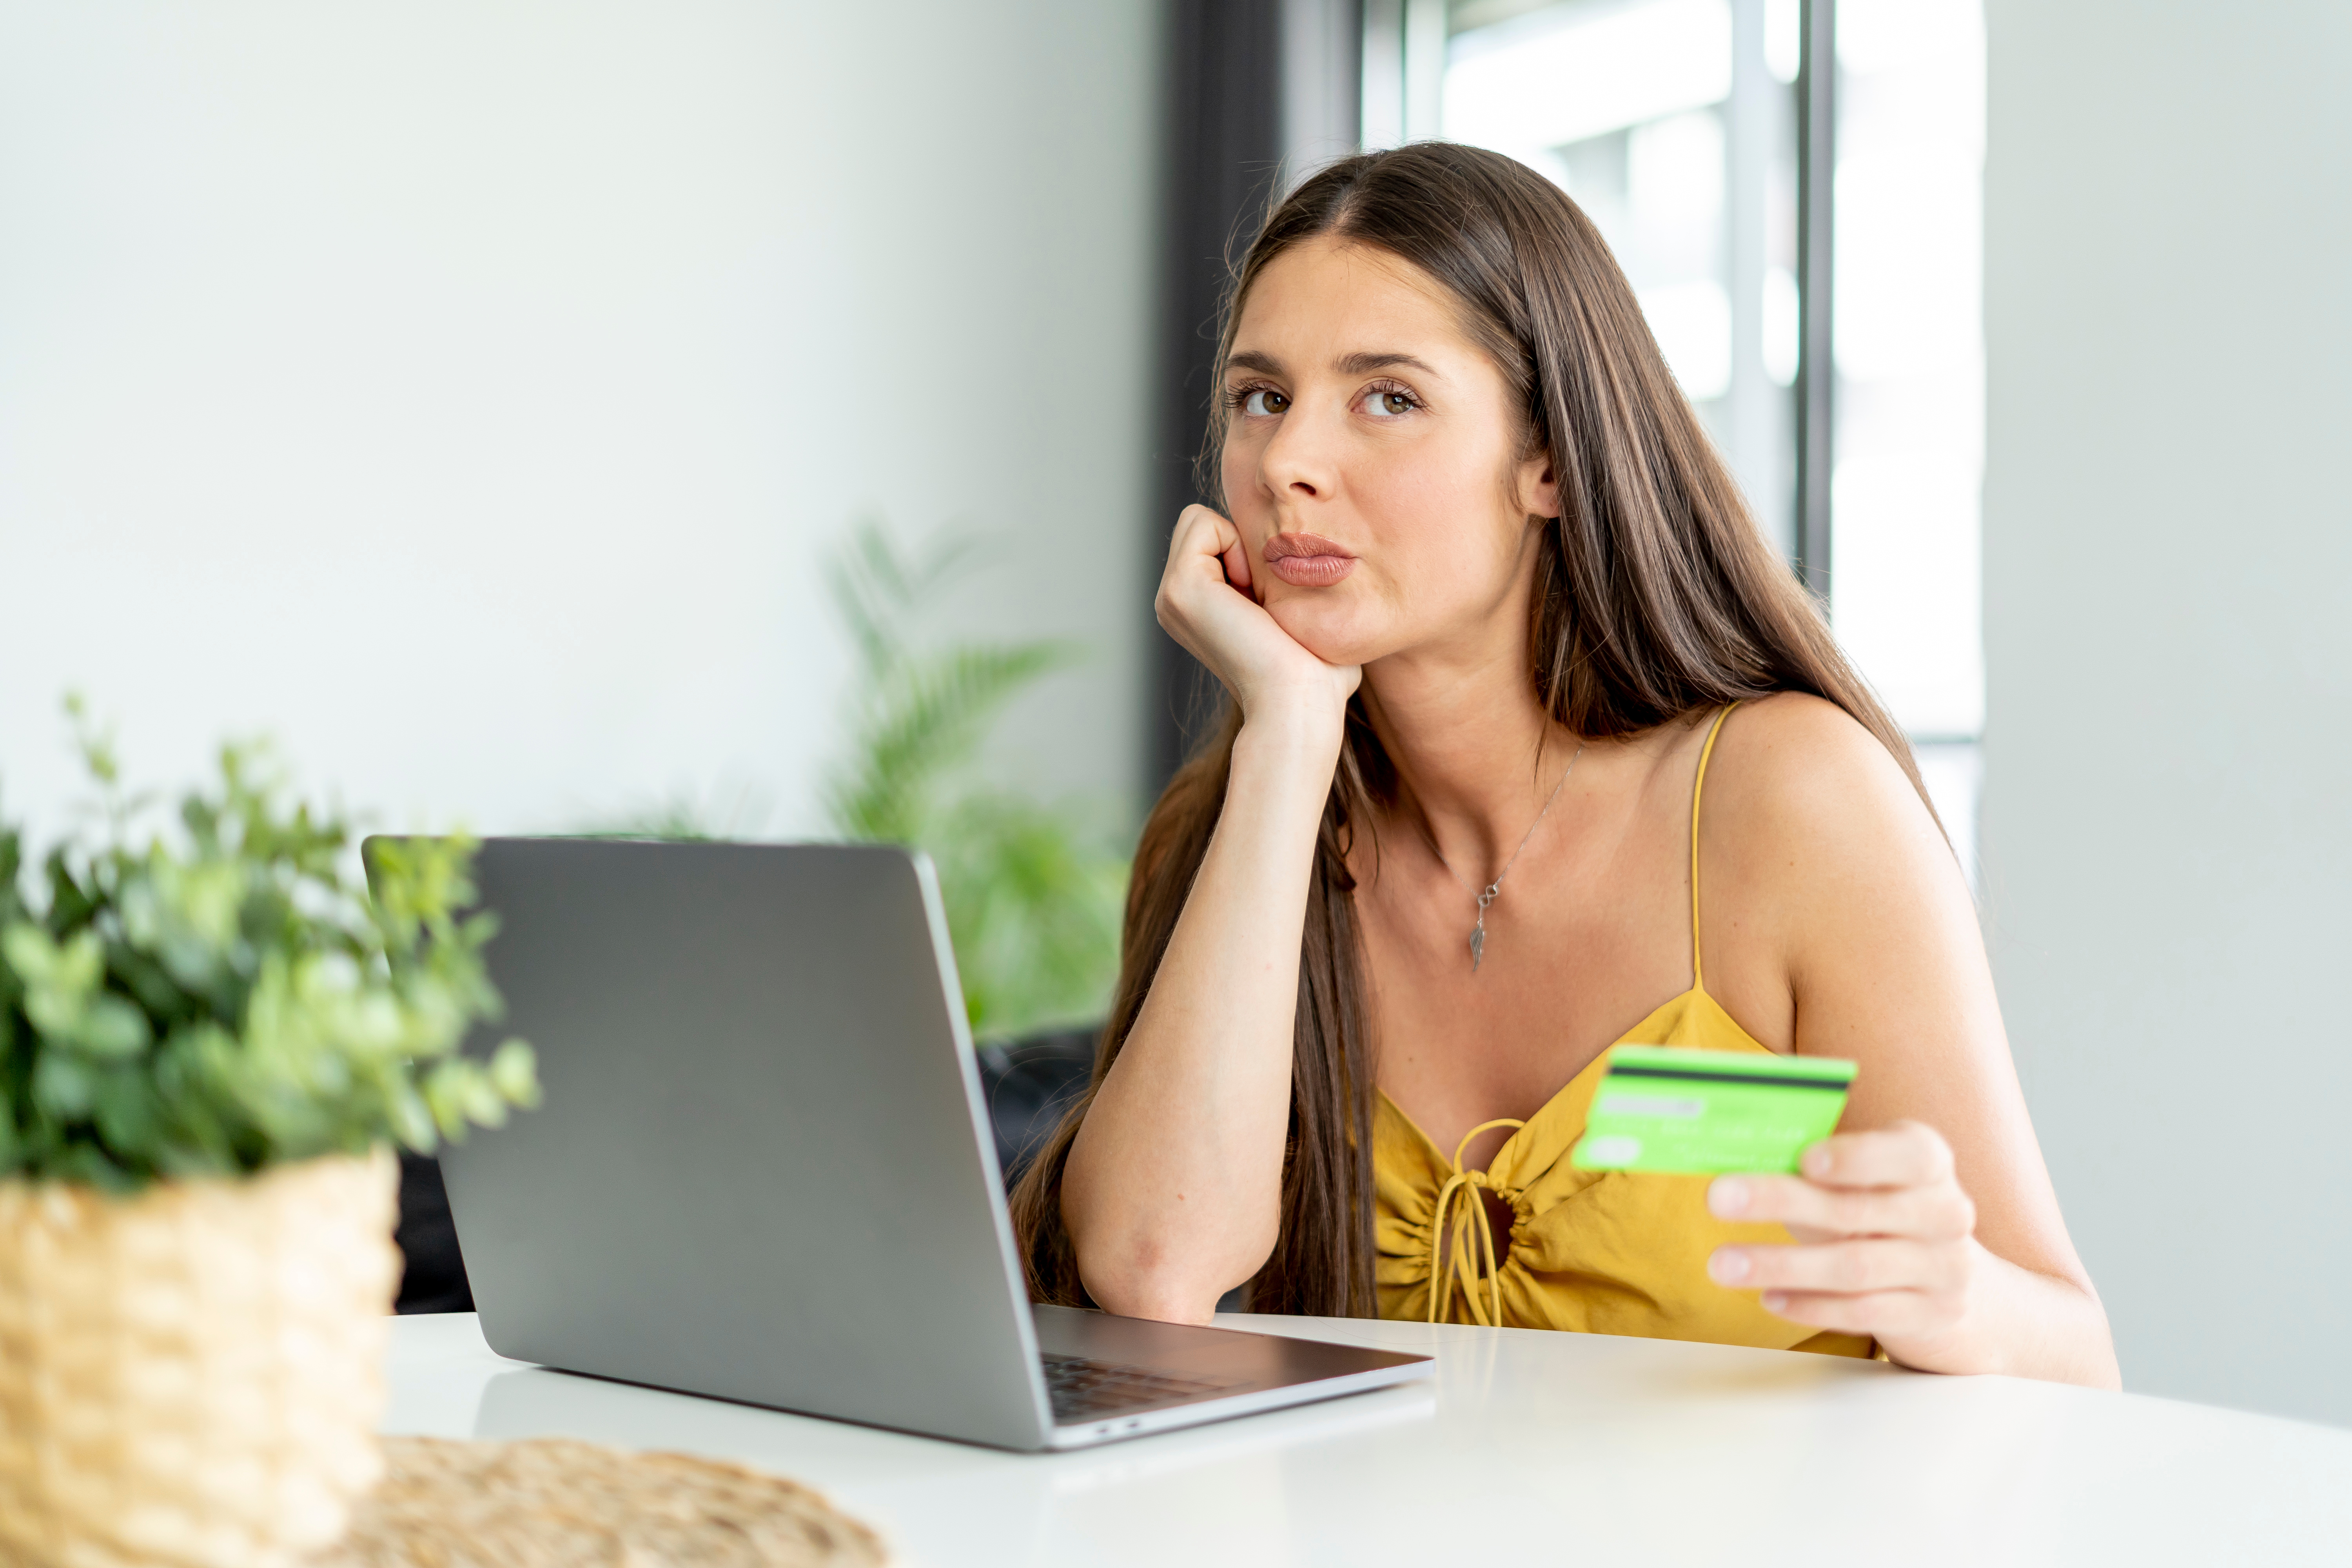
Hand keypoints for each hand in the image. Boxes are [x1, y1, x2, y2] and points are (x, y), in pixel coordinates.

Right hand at [1155, 504, 1358, 731]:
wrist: (1301, 701)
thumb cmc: (1317, 670)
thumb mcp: (1295, 614)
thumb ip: (1283, 580)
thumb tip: (1311, 557)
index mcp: (1197, 606)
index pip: (1213, 534)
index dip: (1248, 550)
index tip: (1269, 601)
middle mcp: (1174, 601)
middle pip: (1201, 524)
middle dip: (1239, 543)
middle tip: (1263, 597)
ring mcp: (1170, 596)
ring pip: (1198, 520)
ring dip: (1238, 545)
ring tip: (1256, 599)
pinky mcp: (1179, 589)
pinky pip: (1201, 522)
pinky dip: (1234, 545)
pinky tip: (1250, 597)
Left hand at [1704, 1121, 1982, 1368]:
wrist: (1947, 1274)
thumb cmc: (1879, 1207)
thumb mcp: (1860, 1178)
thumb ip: (1814, 1169)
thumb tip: (1736, 1163)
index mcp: (1929, 1162)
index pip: (1907, 1154)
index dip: (1856, 1157)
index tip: (1805, 1159)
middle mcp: (1945, 1213)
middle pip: (1856, 1210)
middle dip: (1781, 1202)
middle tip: (1717, 1198)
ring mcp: (1944, 1268)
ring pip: (1854, 1268)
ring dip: (1781, 1265)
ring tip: (1723, 1265)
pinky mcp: (1932, 1314)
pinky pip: (1864, 1312)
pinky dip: (1812, 1306)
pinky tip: (1770, 1299)